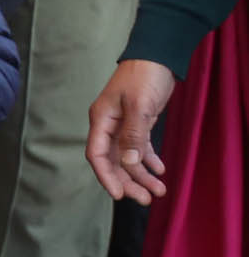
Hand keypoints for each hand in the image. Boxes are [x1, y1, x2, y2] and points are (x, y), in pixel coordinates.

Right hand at [88, 58, 176, 204]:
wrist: (157, 56)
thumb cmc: (143, 76)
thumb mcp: (138, 105)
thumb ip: (133, 134)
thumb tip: (129, 163)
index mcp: (101, 120)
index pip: (97, 155)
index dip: (106, 177)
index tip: (119, 195)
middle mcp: (109, 126)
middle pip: (114, 161)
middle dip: (129, 181)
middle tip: (146, 199)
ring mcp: (123, 125)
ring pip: (129, 157)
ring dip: (142, 175)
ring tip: (159, 190)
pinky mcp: (138, 123)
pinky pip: (140, 147)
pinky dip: (149, 160)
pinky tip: (160, 170)